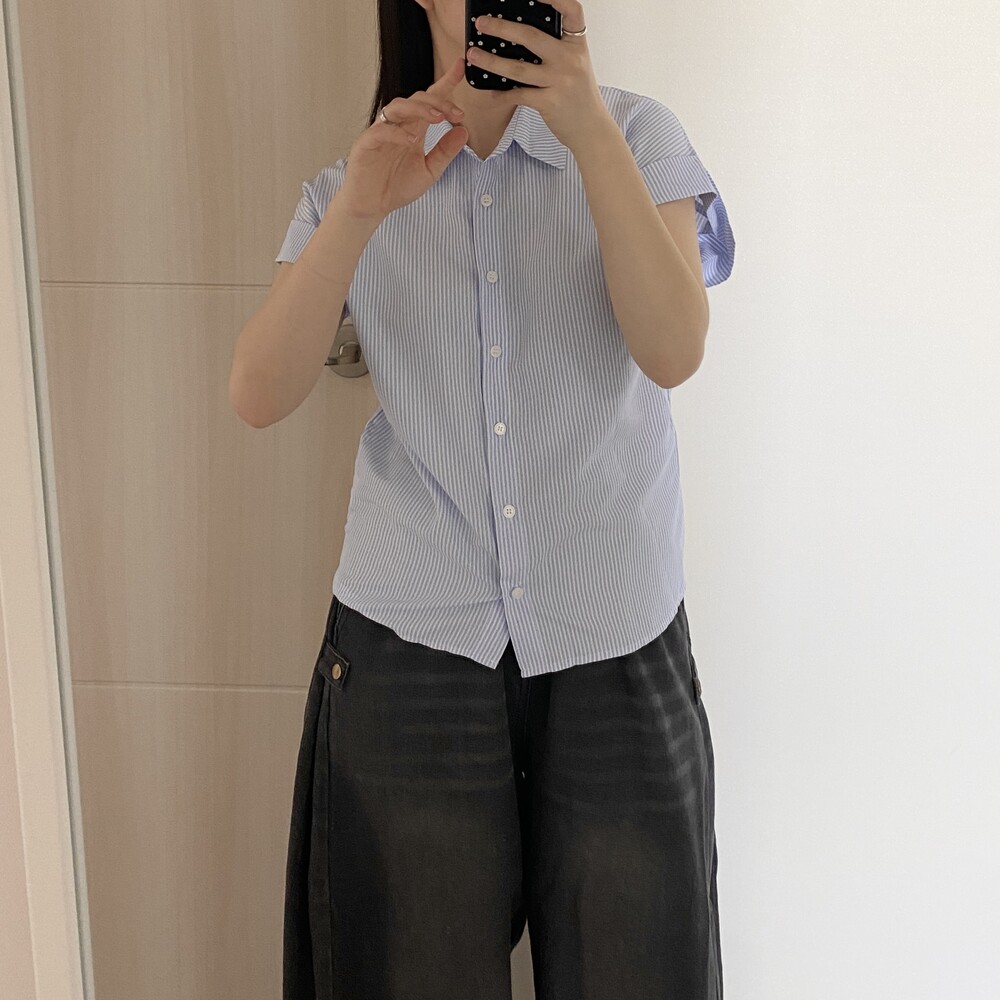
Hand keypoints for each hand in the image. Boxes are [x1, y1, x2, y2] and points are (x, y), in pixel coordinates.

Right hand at [338, 57, 469, 221]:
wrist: (372, 207)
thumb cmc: (397, 187)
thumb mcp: (430, 171)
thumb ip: (445, 152)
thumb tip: (464, 131)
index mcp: (413, 128)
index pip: (430, 100)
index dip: (445, 83)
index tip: (460, 68)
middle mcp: (397, 125)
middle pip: (417, 99)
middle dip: (439, 101)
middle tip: (457, 113)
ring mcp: (381, 132)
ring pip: (398, 107)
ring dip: (419, 109)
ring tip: (438, 118)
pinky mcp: (366, 144)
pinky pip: (381, 131)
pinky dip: (397, 133)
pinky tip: (411, 139)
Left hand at [466, 0, 610, 150]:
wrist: (591, 130)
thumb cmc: (580, 98)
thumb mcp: (576, 66)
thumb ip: (558, 50)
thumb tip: (523, 37)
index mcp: (577, 45)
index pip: (571, 10)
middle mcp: (570, 59)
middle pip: (531, 36)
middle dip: (501, 28)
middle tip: (481, 23)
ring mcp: (560, 81)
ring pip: (518, 68)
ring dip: (491, 61)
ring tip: (473, 55)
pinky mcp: (550, 102)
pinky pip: (518, 95)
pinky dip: (502, 94)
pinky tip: (491, 92)